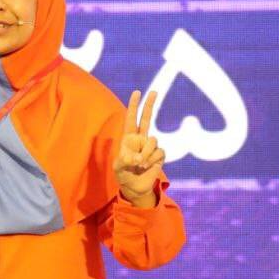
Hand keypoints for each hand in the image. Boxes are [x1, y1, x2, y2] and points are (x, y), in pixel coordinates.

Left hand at [114, 90, 164, 206]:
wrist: (136, 188)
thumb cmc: (124, 175)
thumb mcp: (119, 169)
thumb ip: (125, 161)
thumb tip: (138, 157)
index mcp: (128, 138)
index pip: (131, 118)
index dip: (133, 106)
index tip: (137, 92)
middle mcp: (141, 139)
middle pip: (146, 118)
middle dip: (149, 104)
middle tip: (153, 91)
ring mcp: (151, 146)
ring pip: (152, 141)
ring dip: (146, 154)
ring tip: (139, 164)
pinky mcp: (160, 155)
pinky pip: (159, 152)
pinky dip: (152, 160)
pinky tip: (147, 167)